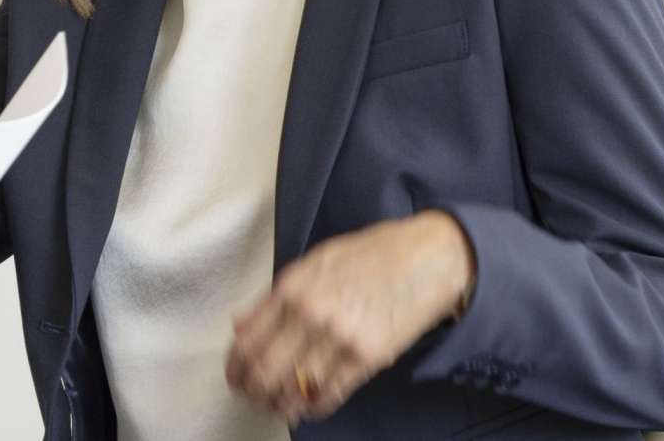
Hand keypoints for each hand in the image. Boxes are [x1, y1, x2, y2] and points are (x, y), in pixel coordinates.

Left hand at [226, 210, 475, 421]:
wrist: (428, 258)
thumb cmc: (372, 256)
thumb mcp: (314, 263)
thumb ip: (275, 298)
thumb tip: (241, 326)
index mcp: (292, 287)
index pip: (247, 341)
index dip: (235, 367)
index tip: (235, 376)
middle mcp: (310, 314)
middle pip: (263, 371)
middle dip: (252, 390)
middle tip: (252, 396)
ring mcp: (339, 338)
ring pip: (293, 389)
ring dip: (280, 404)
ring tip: (278, 405)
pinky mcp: (368, 358)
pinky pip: (328, 395)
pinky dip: (312, 407)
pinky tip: (308, 406)